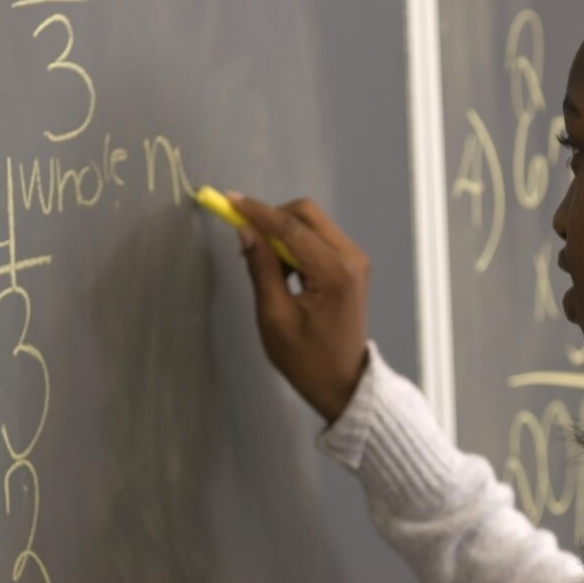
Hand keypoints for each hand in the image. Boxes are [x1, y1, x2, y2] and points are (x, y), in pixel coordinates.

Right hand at [229, 194, 369, 422]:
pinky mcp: (352, 264)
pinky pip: (319, 238)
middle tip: (245, 238)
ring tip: (264, 264)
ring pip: (313, 223)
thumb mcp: (274, 317)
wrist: (344, 382)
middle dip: (272, 217)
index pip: (291, 228)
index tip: (228, 200)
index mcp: (334, 272)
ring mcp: (355, 259)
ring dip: (283, 232)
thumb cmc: (306, 359)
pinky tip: (282, 269)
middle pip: (306, 214)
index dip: (257, 211)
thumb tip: (245, 230)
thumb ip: (261, 268)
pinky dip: (296, 243)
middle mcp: (351, 257)